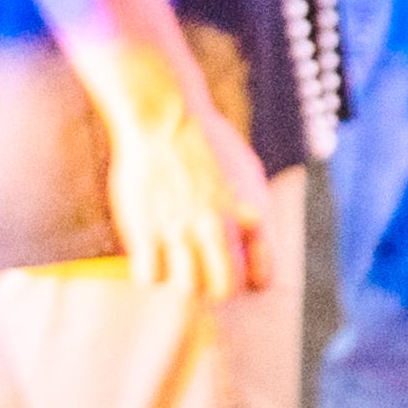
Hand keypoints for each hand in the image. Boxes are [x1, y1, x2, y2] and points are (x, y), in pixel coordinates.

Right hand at [96, 59, 279, 296]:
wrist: (165, 118)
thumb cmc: (208, 144)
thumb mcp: (247, 174)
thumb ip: (251, 212)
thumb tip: (252, 246)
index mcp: (253, 214)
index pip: (263, 277)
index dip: (250, 278)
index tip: (239, 267)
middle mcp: (220, 226)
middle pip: (224, 289)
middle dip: (217, 285)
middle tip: (206, 269)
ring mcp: (181, 230)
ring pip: (187, 288)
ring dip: (183, 279)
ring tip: (178, 260)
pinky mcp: (145, 231)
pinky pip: (150, 277)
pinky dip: (151, 271)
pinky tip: (151, 253)